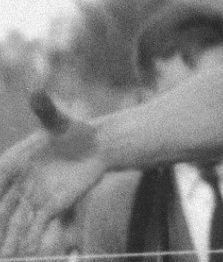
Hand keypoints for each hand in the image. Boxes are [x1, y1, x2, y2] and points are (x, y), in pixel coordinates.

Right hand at [0, 91, 103, 258]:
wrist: (98, 146)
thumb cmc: (75, 131)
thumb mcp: (59, 121)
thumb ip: (45, 109)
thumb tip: (35, 92)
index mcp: (16, 161)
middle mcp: (21, 182)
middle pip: (3, 206)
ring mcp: (35, 196)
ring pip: (17, 220)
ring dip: (11, 237)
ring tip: (8, 255)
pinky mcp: (53, 204)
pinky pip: (38, 224)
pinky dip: (32, 238)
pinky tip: (27, 251)